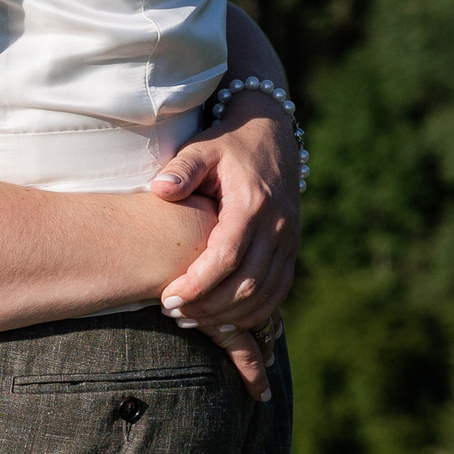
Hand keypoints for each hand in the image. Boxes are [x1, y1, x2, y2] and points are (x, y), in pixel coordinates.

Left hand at [149, 107, 300, 400]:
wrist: (271, 134)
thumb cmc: (226, 144)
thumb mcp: (201, 148)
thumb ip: (182, 169)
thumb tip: (161, 189)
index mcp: (252, 204)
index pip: (227, 257)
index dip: (198, 285)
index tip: (167, 299)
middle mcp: (278, 225)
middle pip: (247, 284)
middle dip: (209, 306)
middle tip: (174, 313)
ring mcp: (290, 238)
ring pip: (265, 293)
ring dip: (229, 314)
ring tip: (192, 319)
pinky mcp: (292, 246)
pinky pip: (278, 289)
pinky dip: (253, 311)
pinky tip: (223, 318)